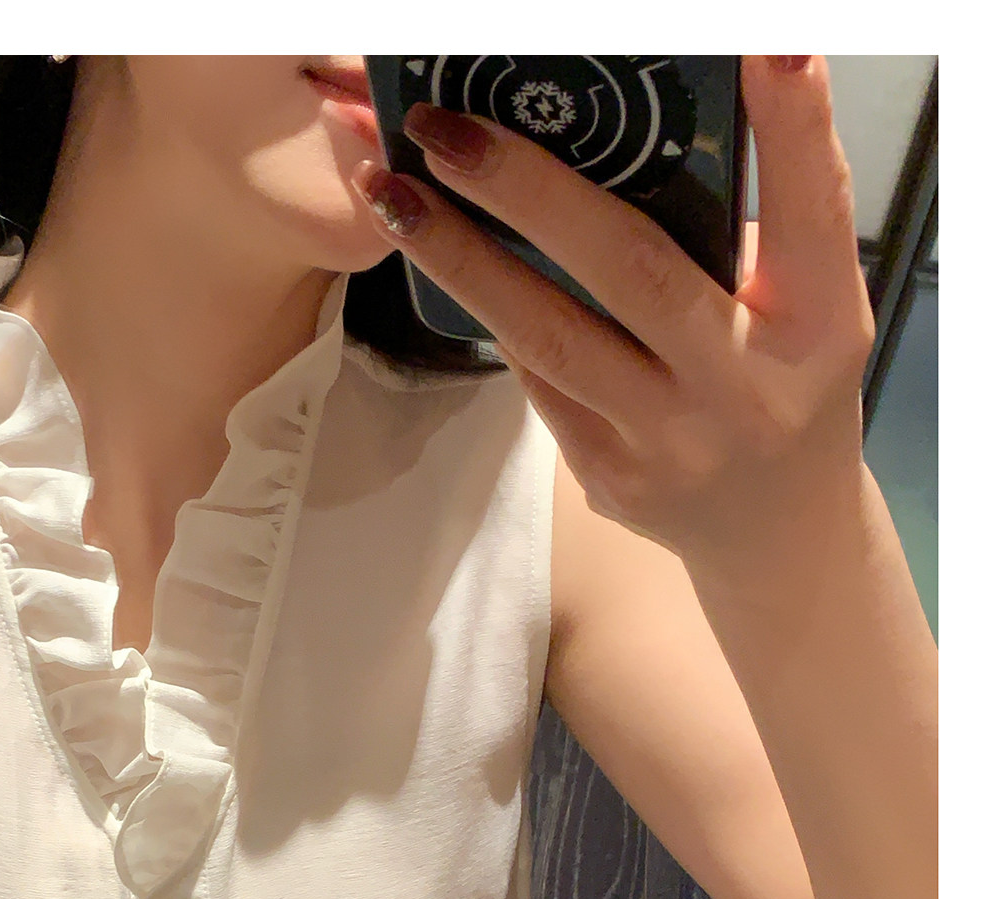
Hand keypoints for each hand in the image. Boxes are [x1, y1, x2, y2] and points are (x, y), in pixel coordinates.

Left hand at [351, 57, 876, 568]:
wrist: (773, 535)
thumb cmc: (784, 382)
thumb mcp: (804, 302)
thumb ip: (745, 227)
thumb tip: (642, 126)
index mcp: (816, 321)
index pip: (812, 206)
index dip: (791, 123)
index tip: (772, 44)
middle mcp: (743, 383)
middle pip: (629, 269)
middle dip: (527, 189)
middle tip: (444, 127)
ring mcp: (669, 441)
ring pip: (550, 336)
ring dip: (463, 259)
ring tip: (396, 192)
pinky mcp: (609, 478)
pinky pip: (537, 380)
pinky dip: (493, 312)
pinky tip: (441, 258)